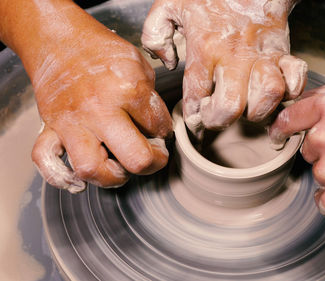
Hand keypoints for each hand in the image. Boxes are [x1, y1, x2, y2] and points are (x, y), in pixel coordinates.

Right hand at [27, 9, 171, 191]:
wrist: (59, 39)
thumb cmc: (101, 50)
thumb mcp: (139, 65)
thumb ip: (151, 99)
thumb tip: (160, 128)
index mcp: (128, 90)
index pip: (159, 127)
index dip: (165, 132)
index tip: (160, 130)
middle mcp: (100, 110)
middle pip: (135, 158)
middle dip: (152, 163)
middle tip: (153, 157)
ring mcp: (73, 122)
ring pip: (91, 168)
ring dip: (111, 177)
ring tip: (121, 169)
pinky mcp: (51, 127)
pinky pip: (47, 162)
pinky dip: (62, 177)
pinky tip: (80, 181)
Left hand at [141, 0, 306, 136]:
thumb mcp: (170, 5)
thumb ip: (155, 34)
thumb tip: (168, 63)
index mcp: (205, 48)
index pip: (195, 95)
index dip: (194, 114)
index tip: (195, 116)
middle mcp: (234, 56)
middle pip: (231, 106)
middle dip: (221, 120)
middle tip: (217, 116)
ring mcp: (262, 56)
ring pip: (268, 96)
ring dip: (258, 110)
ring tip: (247, 109)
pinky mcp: (284, 52)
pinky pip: (295, 80)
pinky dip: (290, 92)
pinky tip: (277, 95)